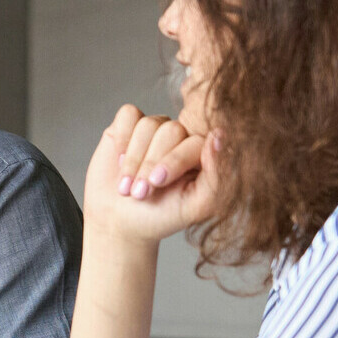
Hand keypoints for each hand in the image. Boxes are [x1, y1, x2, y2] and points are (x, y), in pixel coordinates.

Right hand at [83, 104, 219, 245]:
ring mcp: (155, 128)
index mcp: (201, 154)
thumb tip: (218, 136)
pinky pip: (128, 114)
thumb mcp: (195, 206)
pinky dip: (122, 138)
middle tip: (139, 192)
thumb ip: (216, 176)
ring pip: (147, 124)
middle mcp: (181, 137)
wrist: (120, 222)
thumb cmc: (161, 216)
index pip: (195, 142)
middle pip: (170, 131)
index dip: (174, 160)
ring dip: (133, 158)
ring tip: (126, 185)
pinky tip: (118, 161)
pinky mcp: (128, 124)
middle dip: (150, 164)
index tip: (157, 183)